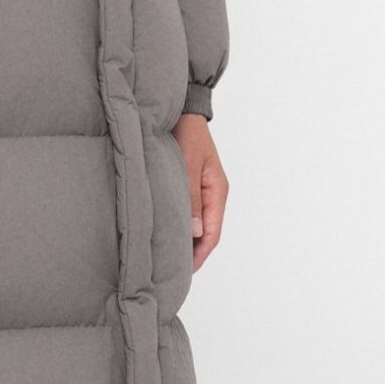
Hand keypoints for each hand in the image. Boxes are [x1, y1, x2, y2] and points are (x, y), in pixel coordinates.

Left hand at [173, 112, 227, 271]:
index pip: (213, 234)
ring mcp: (203, 190)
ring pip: (198, 225)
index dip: (199, 255)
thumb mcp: (187, 165)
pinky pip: (189, 213)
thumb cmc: (186, 132)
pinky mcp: (190, 186)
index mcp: (218, 191)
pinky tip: (166, 233)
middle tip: (171, 273)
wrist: (182, 110)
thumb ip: (191, 198)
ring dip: (186, 241)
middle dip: (192, 253)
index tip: (184, 272)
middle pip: (207, 234)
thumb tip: (196, 233)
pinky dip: (181, 226)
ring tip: (167, 259)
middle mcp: (213, 194)